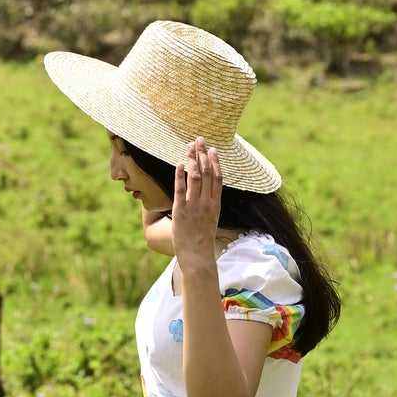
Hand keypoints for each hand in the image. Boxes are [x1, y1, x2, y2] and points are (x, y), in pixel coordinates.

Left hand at [171, 137, 223, 266]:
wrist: (197, 256)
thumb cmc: (203, 239)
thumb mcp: (212, 219)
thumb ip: (210, 204)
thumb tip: (207, 191)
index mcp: (216, 204)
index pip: (217, 178)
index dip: (215, 162)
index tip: (212, 149)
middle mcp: (206, 203)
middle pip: (206, 173)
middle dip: (202, 154)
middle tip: (199, 140)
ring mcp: (194, 207)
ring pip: (194, 178)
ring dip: (192, 159)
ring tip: (189, 146)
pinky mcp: (181, 211)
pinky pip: (180, 190)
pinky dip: (179, 175)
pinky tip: (179, 164)